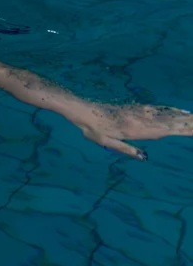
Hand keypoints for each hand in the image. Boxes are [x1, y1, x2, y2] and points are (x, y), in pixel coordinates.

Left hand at [69, 102, 192, 160]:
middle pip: (168, 121)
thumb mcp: (106, 142)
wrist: (83, 110)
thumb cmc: (92, 130)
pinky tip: (179, 111)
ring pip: (165, 114)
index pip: (163, 131)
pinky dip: (170, 110)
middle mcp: (139, 119)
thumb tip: (144, 157)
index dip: (180, 130)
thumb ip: (126, 149)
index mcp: (134, 130)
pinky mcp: (134, 108)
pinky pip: (156, 109)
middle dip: (187, 122)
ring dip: (182, 115)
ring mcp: (137, 112)